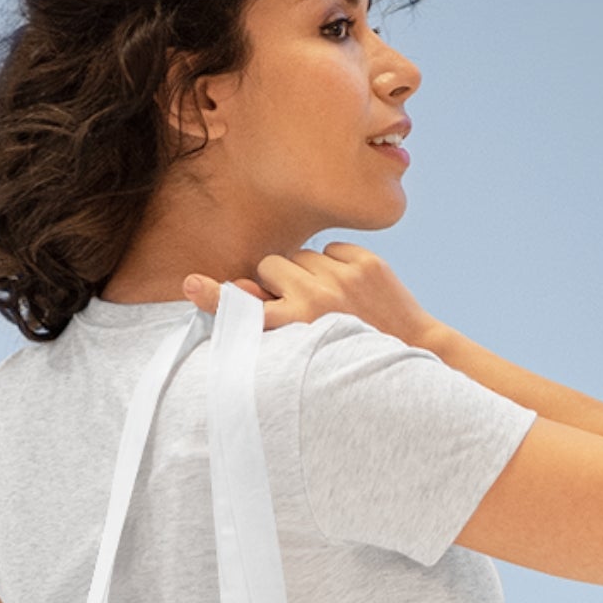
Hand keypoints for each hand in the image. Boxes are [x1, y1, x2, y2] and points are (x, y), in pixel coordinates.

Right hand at [182, 243, 446, 352]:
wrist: (411, 347)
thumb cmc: (350, 354)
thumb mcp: (308, 347)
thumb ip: (271, 319)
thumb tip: (238, 289)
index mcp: (298, 327)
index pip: (247, 309)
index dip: (215, 297)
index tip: (190, 285)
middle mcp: (318, 301)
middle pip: (270, 265)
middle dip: (278, 280)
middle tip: (298, 305)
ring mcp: (343, 278)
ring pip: (299, 255)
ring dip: (306, 272)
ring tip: (327, 299)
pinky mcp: (366, 262)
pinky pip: (330, 248)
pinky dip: (335, 264)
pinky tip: (350, 288)